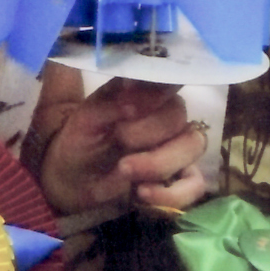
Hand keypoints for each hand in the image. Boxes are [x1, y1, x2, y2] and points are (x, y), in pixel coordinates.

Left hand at [40, 77, 208, 215]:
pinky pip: (195, 184)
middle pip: (178, 115)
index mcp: (147, 92)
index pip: (171, 77)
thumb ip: (112, 100)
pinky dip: (172, 192)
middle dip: (147, 131)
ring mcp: (179, 147)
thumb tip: (135, 93)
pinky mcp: (181, 179)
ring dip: (159, 161)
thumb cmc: (82, 140)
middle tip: (119, 138)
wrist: (74, 180)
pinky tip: (142, 193)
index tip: (134, 104)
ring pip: (192, 146)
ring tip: (125, 169)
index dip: (160, 88)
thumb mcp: (87, 117)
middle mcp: (168, 115)